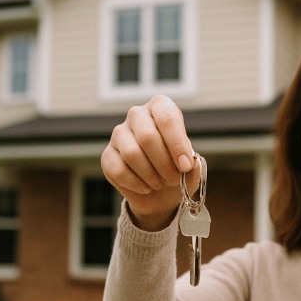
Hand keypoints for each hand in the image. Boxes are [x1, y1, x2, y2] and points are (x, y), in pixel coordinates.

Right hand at [101, 95, 200, 230]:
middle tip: (173, 179)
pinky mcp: (107, 155)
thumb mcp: (190, 169)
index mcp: (160, 108)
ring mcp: (119, 133)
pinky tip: (145, 187)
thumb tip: (190, 165)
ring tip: (160, 183)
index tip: (185, 166)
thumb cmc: (177, 170)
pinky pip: (118, 170)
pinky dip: (136, 184)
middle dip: (164, 164)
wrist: (159, 192)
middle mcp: (137, 115)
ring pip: (131, 153)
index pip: (167, 118)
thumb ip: (194, 166)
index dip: (177, 144)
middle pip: (147, 136)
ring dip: (150, 175)